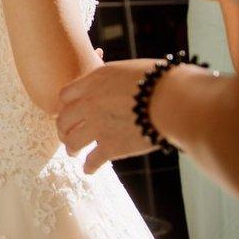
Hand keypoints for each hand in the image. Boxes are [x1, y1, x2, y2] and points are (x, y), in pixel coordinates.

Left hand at [56, 59, 162, 173]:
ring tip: (74, 152)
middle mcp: (89, 103)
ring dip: (72, 148)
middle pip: (63, 120)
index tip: (69, 113)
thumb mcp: (128, 69)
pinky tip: (89, 169)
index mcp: (94, 81)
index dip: (65, 106)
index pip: (65, 96)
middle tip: (67, 135)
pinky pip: (92, 161)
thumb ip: (111, 79)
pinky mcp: (111, 147)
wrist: (174, 99)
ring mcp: (98, 126)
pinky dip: (89, 167)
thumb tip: (111, 85)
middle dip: (64, 129)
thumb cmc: (160, 80)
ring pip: (72, 142)